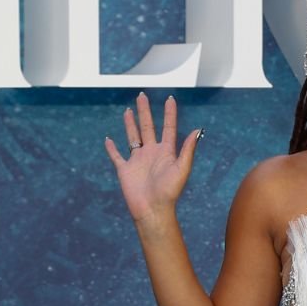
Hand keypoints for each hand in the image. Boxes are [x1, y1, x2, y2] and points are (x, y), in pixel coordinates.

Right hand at [104, 92, 202, 223]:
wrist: (153, 209)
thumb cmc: (169, 192)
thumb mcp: (182, 168)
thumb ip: (188, 149)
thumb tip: (198, 130)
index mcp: (166, 152)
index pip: (168, 127)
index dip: (169, 113)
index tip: (170, 98)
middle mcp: (151, 153)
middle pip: (148, 127)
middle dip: (145, 111)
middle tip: (142, 95)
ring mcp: (137, 160)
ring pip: (132, 136)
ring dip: (130, 124)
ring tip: (128, 110)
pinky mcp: (125, 169)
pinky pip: (117, 156)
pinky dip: (111, 148)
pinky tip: (108, 139)